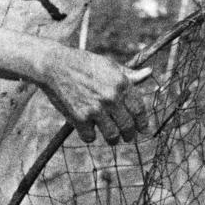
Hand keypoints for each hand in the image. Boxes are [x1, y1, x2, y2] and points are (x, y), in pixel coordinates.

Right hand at [38, 49, 152, 144]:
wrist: (55, 66)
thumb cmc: (84, 64)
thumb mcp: (109, 65)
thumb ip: (129, 75)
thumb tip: (149, 73)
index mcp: (121, 84)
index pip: (139, 110)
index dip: (143, 123)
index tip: (143, 129)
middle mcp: (111, 98)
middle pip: (128, 127)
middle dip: (129, 135)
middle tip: (127, 137)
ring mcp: (95, 109)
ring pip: (112, 136)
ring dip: (113, 140)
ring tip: (111, 138)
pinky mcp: (79, 118)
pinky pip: (90, 137)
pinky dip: (89, 136)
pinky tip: (88, 130)